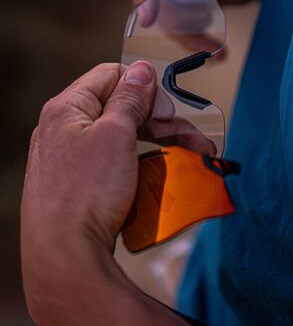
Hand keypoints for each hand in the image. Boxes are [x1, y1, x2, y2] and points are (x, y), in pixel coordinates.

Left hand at [21, 62, 201, 325]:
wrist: (66, 254)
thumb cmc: (86, 192)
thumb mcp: (115, 134)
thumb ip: (129, 99)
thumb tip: (141, 70)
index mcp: (68, 108)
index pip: (110, 76)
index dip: (142, 86)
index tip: (164, 107)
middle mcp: (68, 129)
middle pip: (123, 109)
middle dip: (161, 120)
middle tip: (190, 136)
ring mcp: (76, 156)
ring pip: (126, 136)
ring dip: (160, 141)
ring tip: (194, 154)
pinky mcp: (85, 180)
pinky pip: (119, 159)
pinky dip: (144, 160)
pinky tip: (165, 169)